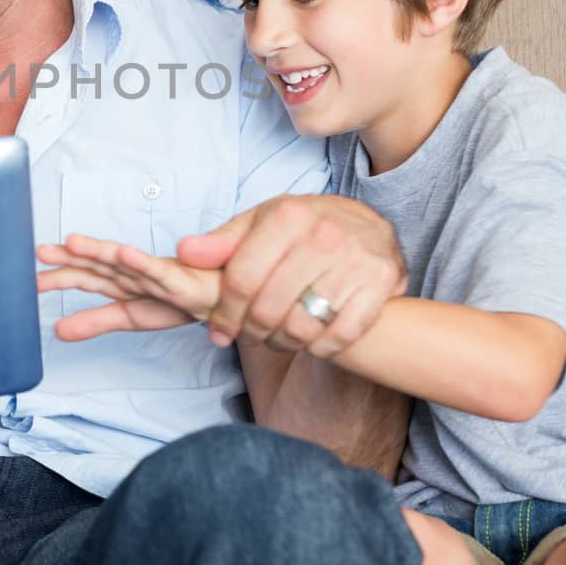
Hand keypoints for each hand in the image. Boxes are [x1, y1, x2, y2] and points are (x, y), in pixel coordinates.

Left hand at [36, 235, 219, 340]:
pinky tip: (126, 254)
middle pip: (97, 264)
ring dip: (99, 250)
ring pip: (123, 261)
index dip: (59, 275)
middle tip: (40, 253)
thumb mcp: (129, 317)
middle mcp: (134, 272)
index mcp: (120, 281)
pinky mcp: (179, 281)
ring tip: (73, 242)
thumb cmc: (179, 302)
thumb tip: (55, 331)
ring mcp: (155, 273)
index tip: (30, 277)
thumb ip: (94, 322)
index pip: (85, 276)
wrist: (222, 299)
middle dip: (70, 257)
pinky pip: (158, 272)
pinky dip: (141, 262)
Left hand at [178, 195, 405, 357]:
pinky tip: (310, 341)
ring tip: (275, 339)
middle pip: (268, 309)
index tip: (218, 331)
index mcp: (286, 216)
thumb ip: (221, 242)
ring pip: (302, 327)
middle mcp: (322, 236)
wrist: (369, 224)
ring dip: (282, 343)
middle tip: (248, 336)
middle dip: (250, 332)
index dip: (224, 313)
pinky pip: (341, 336)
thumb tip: (183, 253)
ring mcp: (355, 260)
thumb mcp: (260, 223)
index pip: (241, 280)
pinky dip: (320, 348)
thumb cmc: (304, 226)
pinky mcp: (381, 283)